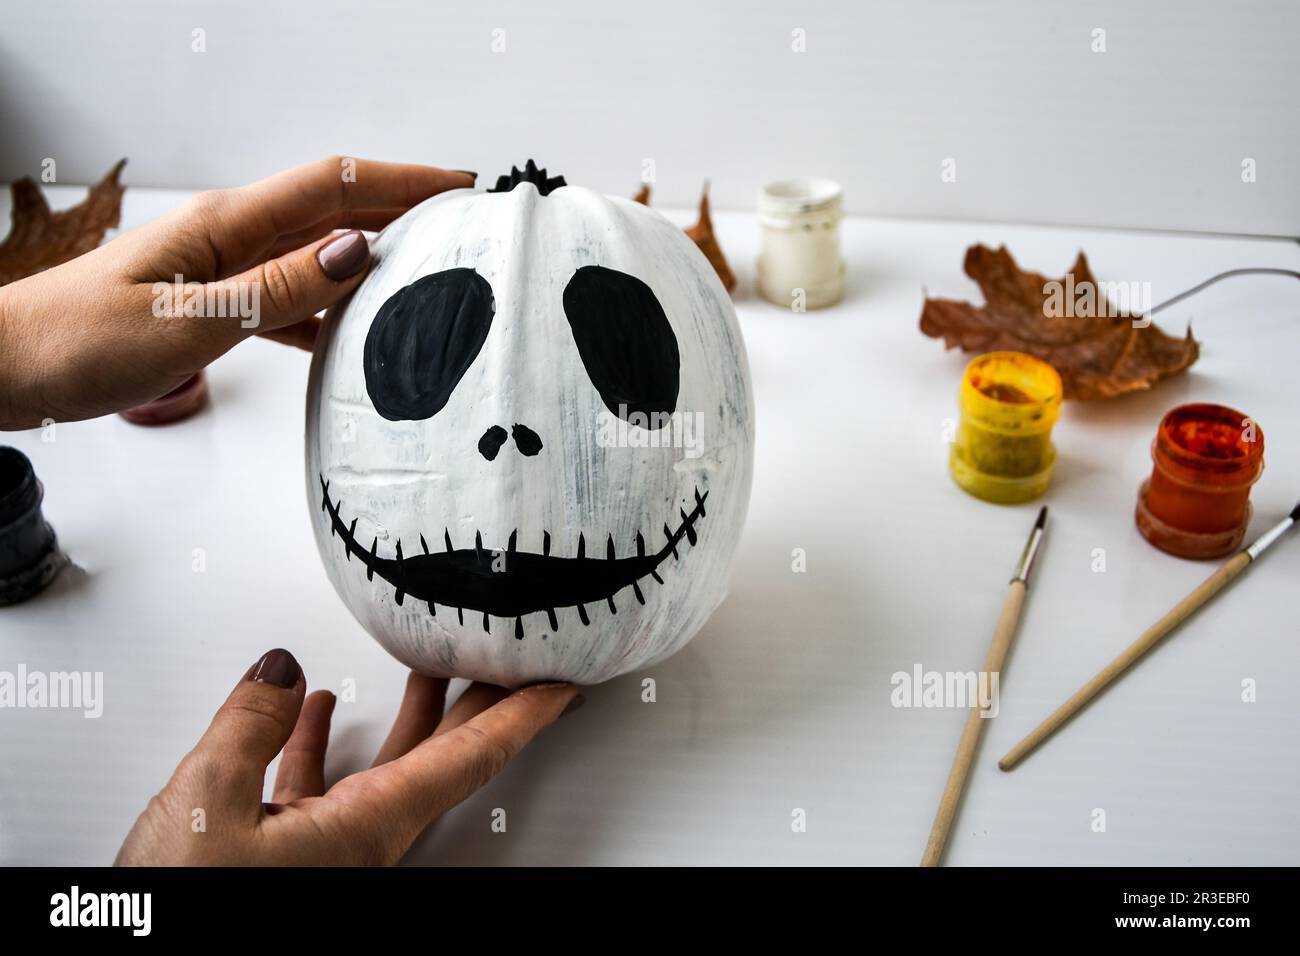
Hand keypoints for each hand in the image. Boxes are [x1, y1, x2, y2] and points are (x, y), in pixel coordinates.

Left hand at [0, 157, 474, 428]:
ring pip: (320, 253)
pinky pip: (294, 295)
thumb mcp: (188, 322)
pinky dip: (334, 308)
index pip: (335, 185)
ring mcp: (226, 268)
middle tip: (467, 228)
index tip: (461, 186)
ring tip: (431, 276)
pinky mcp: (219, 302)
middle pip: (336, 211)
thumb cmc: (80, 341)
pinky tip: (358, 335)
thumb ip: (277, 289)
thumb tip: (358, 251)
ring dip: (377, 259)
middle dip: (405, 210)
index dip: (403, 180)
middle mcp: (233, 236)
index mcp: (227, 224)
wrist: (13, 366)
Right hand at [115, 649, 580, 865]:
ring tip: (426, 663)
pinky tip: (320, 711)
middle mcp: (361, 841)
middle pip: (442, 758)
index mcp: (367, 830)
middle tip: (510, 660)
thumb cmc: (185, 910)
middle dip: (479, 704)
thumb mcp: (208, 804)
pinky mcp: (289, 855)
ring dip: (409, 714)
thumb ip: (250, 726)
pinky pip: (325, 787)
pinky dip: (326, 742)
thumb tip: (280, 671)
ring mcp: (328, 850)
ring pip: (387, 768)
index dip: (521, 717)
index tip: (562, 687)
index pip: (470, 760)